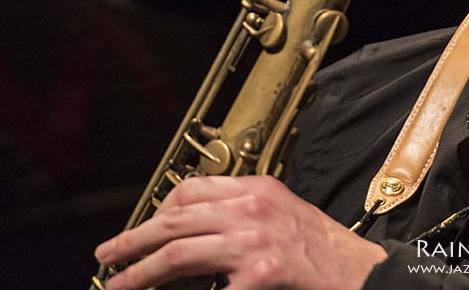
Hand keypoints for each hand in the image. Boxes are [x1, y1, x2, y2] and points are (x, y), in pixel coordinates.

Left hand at [95, 175, 386, 289]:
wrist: (360, 273)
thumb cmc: (323, 250)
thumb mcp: (283, 214)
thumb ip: (242, 214)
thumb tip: (195, 228)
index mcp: (258, 189)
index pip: (193, 189)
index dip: (159, 209)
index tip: (144, 225)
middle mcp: (252, 208)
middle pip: (176, 219)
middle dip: (134, 239)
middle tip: (108, 255)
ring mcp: (254, 241)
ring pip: (177, 252)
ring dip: (140, 271)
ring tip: (119, 284)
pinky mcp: (259, 274)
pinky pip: (206, 288)